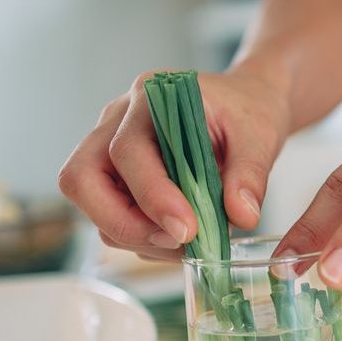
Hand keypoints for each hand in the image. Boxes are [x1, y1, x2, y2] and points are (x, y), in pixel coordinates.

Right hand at [58, 68, 289, 260]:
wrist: (245, 104)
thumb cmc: (247, 112)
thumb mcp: (261, 135)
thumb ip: (250, 174)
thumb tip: (242, 217)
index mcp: (150, 99)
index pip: (127, 151)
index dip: (152, 196)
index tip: (187, 230)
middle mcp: (117, 121)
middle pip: (80, 179)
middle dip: (123, 223)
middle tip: (176, 241)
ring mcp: (108, 148)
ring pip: (91, 204)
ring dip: (136, 235)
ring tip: (190, 242)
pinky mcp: (117, 177)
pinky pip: (111, 215)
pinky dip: (143, 237)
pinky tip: (182, 236)